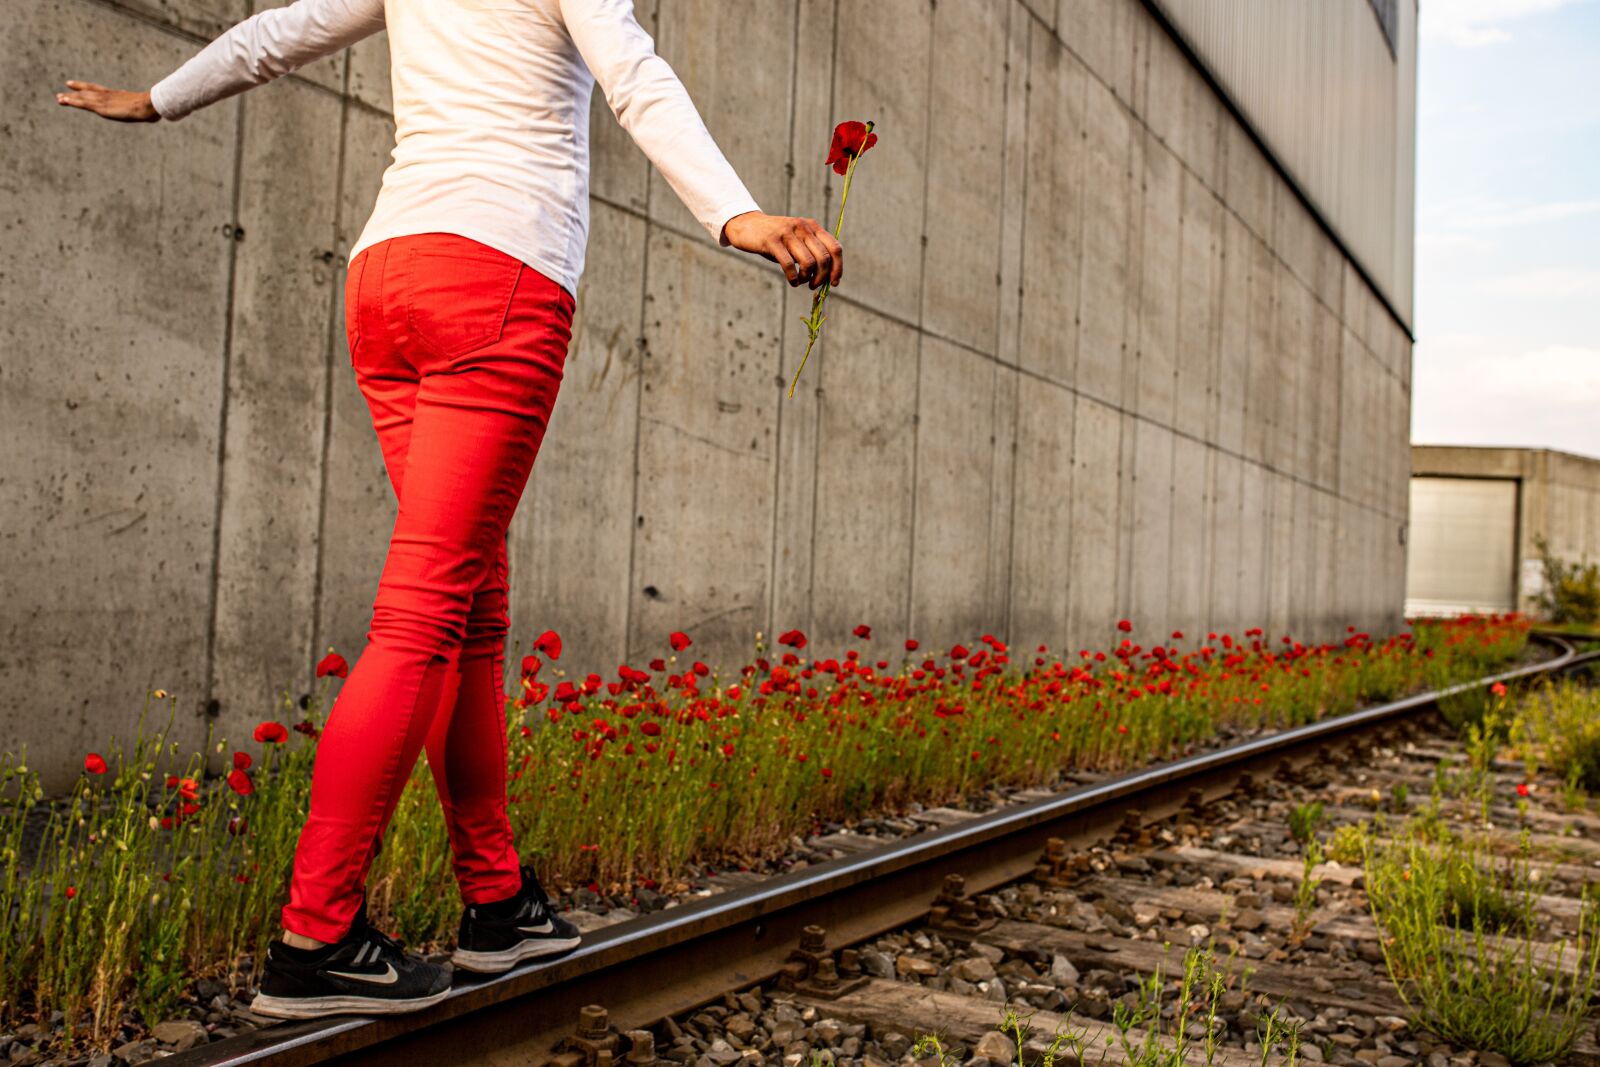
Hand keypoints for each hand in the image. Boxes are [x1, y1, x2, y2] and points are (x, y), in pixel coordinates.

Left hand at [55, 81, 160, 122]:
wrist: (149, 105)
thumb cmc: (151, 107)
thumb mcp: (147, 108)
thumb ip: (145, 110)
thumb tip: (155, 115)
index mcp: (117, 95)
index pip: (98, 89)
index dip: (86, 87)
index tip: (76, 86)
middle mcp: (108, 96)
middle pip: (88, 92)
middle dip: (75, 93)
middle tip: (62, 95)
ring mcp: (104, 101)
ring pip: (83, 98)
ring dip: (70, 98)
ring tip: (59, 99)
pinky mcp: (101, 107)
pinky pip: (83, 103)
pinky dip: (72, 101)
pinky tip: (63, 100)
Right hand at [722, 211, 842, 289]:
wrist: (747, 225)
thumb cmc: (776, 239)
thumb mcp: (797, 240)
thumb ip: (812, 252)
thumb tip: (828, 277)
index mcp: (813, 227)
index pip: (835, 248)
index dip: (838, 268)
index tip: (834, 283)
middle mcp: (803, 227)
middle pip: (823, 258)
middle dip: (822, 277)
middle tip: (813, 286)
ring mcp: (787, 233)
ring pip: (808, 262)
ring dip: (807, 278)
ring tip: (801, 282)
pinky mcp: (772, 241)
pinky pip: (789, 264)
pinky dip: (793, 278)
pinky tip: (792, 281)